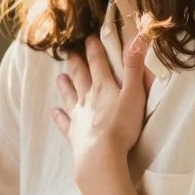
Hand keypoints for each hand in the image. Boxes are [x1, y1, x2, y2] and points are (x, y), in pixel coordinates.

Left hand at [52, 33, 150, 176]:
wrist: (101, 156)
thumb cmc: (121, 126)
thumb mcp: (134, 94)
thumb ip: (135, 68)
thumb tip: (139, 38)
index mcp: (103, 88)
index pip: (97, 63)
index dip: (93, 49)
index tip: (87, 38)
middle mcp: (87, 99)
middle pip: (80, 76)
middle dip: (76, 63)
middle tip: (68, 51)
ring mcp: (78, 117)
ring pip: (70, 97)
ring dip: (65, 86)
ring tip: (59, 77)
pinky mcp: (74, 135)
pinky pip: (65, 123)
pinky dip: (59, 117)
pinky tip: (54, 112)